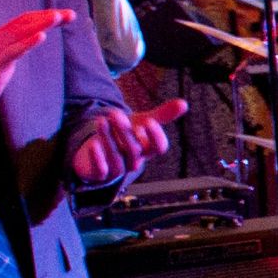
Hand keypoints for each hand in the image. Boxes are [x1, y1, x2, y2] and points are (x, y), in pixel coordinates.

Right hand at [0, 10, 71, 116]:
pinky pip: (12, 52)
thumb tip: (29, 41)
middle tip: (71, 14)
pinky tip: (41, 37)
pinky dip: (27, 43)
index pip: (26, 21)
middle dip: (49, 17)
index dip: (46, 16)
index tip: (67, 15)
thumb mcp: (0, 59)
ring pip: (20, 32)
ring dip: (40, 24)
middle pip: (26, 22)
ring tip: (58, 17)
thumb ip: (14, 48)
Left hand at [67, 99, 190, 185]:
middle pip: (135, 151)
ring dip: (109, 139)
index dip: (156, 137)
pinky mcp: (100, 174)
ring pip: (117, 158)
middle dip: (125, 132)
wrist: (101, 151)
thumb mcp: (142, 123)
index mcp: (147, 150)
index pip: (158, 148)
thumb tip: (184, 103)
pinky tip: (94, 144)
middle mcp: (134, 161)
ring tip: (101, 121)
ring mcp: (118, 169)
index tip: (149, 122)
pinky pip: (101, 171)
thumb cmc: (125, 137)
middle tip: (116, 114)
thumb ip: (162, 115)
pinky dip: (98, 159)